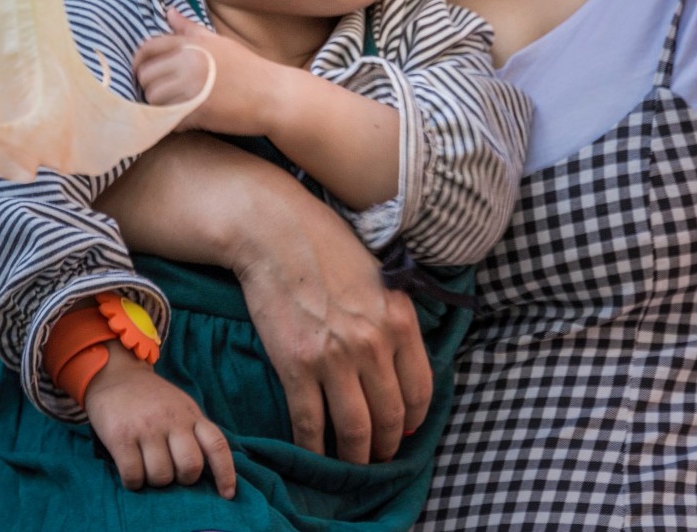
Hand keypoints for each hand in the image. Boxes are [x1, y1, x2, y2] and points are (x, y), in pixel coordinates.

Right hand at [83, 347, 236, 498]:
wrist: (115, 376)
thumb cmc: (151, 399)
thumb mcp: (180, 407)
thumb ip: (194, 433)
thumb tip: (209, 472)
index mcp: (191, 415)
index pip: (217, 445)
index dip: (226, 473)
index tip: (227, 494)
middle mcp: (172, 420)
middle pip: (190, 466)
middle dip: (182, 479)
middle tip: (171, 472)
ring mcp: (146, 428)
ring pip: (161, 476)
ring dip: (154, 481)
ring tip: (147, 467)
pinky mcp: (121, 436)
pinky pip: (133, 475)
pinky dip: (133, 481)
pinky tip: (131, 470)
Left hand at [133, 10, 303, 137]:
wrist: (273, 95)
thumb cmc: (247, 68)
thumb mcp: (218, 42)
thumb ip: (190, 30)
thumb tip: (169, 13)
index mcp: (192, 45)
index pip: (149, 48)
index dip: (139, 61)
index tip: (142, 72)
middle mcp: (188, 63)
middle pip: (146, 76)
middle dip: (150, 86)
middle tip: (164, 94)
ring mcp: (192, 88)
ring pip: (154, 100)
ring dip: (159, 106)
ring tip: (175, 108)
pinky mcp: (198, 112)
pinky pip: (169, 119)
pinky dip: (173, 123)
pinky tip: (185, 121)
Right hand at [231, 191, 432, 464]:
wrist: (275, 232)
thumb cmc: (327, 246)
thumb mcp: (380, 278)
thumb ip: (394, 320)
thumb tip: (396, 367)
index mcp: (400, 321)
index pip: (420, 391)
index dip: (413, 420)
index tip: (404, 432)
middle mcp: (373, 344)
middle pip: (389, 417)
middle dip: (385, 446)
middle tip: (377, 457)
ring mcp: (334, 357)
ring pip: (354, 429)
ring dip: (354, 456)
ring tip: (350, 463)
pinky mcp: (296, 365)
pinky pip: (310, 423)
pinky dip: (313, 447)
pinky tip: (313, 453)